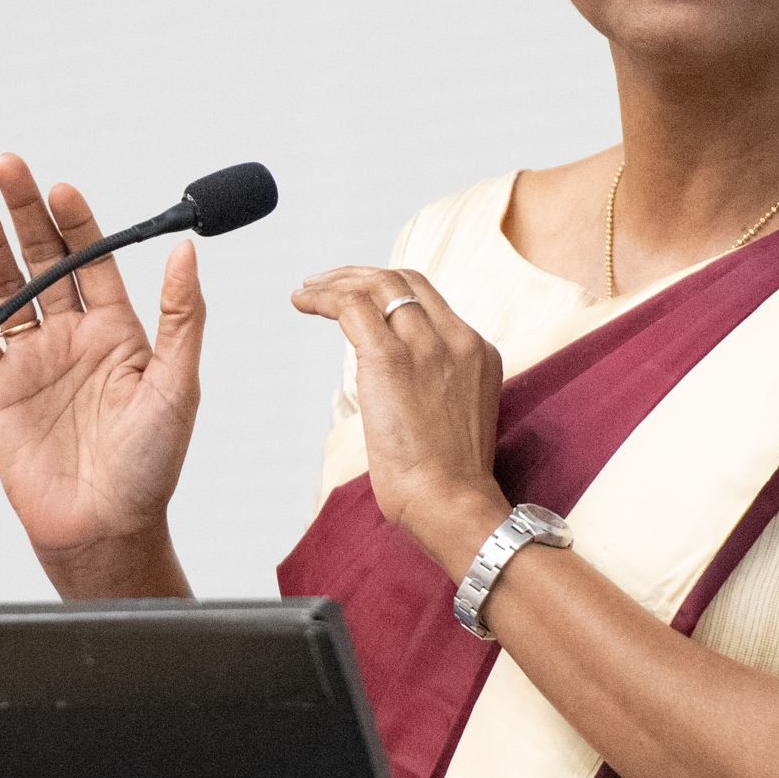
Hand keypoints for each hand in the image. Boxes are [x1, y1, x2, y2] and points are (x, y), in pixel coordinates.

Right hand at [0, 154, 202, 597]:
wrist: (103, 530)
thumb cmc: (150, 467)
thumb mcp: (179, 385)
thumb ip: (181, 315)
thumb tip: (187, 250)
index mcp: (118, 332)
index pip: (92, 259)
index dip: (76, 222)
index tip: (62, 189)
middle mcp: (71, 338)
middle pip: (42, 260)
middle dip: (25, 213)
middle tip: (9, 168)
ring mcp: (31, 362)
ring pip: (5, 289)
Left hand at [290, 266, 504, 568]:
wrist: (451, 502)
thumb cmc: (447, 481)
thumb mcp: (454, 418)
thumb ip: (434, 389)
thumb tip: (393, 387)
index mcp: (477, 352)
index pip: (428, 298)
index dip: (388, 289)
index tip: (358, 297)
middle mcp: (456, 339)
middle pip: (404, 280)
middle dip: (359, 275)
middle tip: (325, 284)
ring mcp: (426, 346)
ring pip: (377, 285)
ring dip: (336, 282)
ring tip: (306, 291)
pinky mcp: (390, 360)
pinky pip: (352, 306)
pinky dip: (323, 297)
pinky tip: (301, 302)